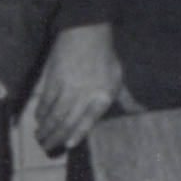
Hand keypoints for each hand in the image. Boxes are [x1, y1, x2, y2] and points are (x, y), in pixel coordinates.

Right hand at [27, 22, 128, 152]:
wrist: (85, 32)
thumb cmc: (105, 58)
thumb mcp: (118, 78)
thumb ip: (127, 99)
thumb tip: (141, 112)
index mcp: (103, 95)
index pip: (89, 120)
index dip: (77, 134)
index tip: (68, 146)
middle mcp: (85, 93)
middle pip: (67, 121)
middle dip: (56, 137)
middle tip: (48, 148)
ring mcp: (67, 86)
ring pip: (53, 114)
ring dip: (45, 128)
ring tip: (41, 138)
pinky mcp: (53, 79)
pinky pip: (45, 101)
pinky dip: (40, 113)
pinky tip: (38, 120)